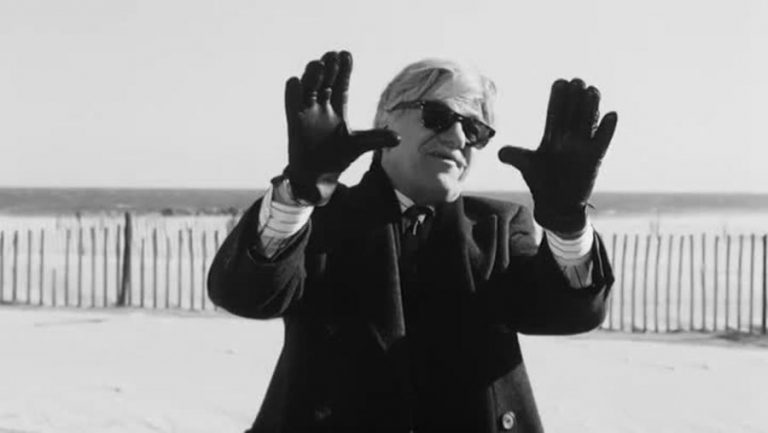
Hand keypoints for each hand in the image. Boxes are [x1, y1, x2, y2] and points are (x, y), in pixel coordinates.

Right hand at [282, 51, 398, 205]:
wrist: (319, 176)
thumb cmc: (337, 157)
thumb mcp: (359, 145)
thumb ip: (376, 138)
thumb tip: (399, 138)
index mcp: (337, 108)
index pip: (341, 84)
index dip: (343, 71)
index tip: (346, 55)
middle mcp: (321, 106)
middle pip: (324, 82)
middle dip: (329, 69)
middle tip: (333, 55)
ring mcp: (306, 113)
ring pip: (308, 88)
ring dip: (312, 76)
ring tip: (318, 65)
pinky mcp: (294, 123)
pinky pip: (291, 104)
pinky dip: (292, 93)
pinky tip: (295, 82)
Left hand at [498, 78, 617, 232]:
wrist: (555, 204)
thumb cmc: (541, 181)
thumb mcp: (526, 166)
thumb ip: (515, 156)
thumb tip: (500, 153)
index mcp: (552, 135)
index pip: (555, 112)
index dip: (558, 98)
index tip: (560, 83)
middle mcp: (569, 137)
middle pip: (573, 113)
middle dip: (575, 98)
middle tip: (577, 81)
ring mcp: (582, 146)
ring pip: (589, 122)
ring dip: (591, 107)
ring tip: (592, 91)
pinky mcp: (595, 158)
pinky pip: (603, 141)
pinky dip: (607, 130)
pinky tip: (612, 115)